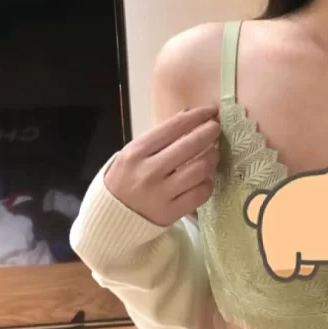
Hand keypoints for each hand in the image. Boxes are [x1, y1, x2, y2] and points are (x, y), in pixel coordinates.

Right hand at [104, 105, 220, 225]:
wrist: (111, 218)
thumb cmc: (125, 178)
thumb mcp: (132, 153)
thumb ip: (159, 136)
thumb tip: (189, 115)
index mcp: (136, 152)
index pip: (173, 127)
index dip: (196, 117)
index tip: (210, 111)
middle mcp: (149, 172)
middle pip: (190, 146)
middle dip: (209, 132)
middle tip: (216, 128)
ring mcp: (161, 194)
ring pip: (199, 169)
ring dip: (212, 157)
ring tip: (213, 153)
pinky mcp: (171, 213)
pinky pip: (200, 193)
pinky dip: (207, 183)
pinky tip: (205, 178)